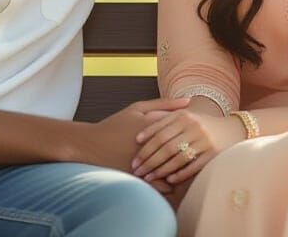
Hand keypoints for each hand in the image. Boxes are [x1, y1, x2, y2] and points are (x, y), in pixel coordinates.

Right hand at [73, 98, 190, 176]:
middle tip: (195, 152)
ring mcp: (142, 161)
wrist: (92, 144)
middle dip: (189, 152)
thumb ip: (164, 104)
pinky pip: (158, 184)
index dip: (190, 132)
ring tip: (186, 169)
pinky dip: (167, 185)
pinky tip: (171, 184)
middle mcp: (148, 143)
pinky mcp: (135, 175)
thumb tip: (188, 101)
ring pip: (170, 170)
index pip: (180, 128)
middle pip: (178, 149)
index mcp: (151, 125)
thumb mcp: (139, 108)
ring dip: (180, 171)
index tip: (196, 134)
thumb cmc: (117, 124)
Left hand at [131, 109, 245, 186]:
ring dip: (161, 169)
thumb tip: (138, 137)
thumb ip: (163, 122)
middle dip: (149, 160)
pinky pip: (193, 166)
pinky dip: (180, 174)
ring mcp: (205, 140)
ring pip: (178, 157)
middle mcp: (194, 126)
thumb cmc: (200, 124)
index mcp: (183, 116)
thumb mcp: (183, 117)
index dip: (145, 145)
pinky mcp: (214, 153)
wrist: (232, 129)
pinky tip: (169, 180)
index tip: (133, 157)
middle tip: (137, 171)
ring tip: (149, 177)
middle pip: (166, 146)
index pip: (159, 132)